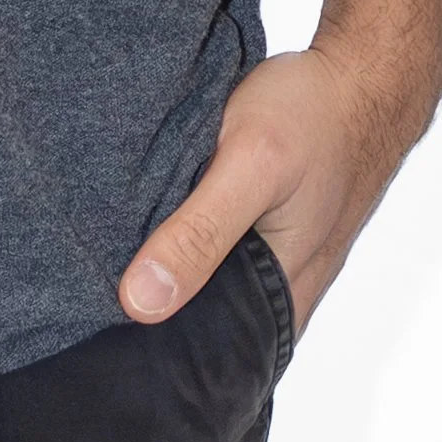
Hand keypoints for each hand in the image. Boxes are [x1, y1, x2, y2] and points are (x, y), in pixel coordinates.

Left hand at [116, 34, 441, 340]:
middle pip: (195, 331)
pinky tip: (140, 222)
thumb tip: (138, 303)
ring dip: (157, 273)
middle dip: (143, 317)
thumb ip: (199, 233)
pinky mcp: (257, 234)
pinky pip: (207, 255)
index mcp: (280, 308)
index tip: (88, 340)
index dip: (146, 358)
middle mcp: (276, 299)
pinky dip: (175, 241)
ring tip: (98, 261)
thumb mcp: (251, 165)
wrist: (361, 76)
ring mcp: (268, 266)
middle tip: (80, 296)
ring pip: (198, 291)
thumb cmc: (315, 118)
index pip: (202, 365)